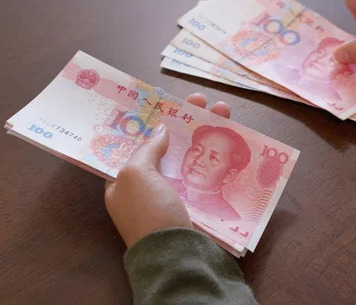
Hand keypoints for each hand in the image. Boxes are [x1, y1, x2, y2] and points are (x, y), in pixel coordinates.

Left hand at [104, 93, 231, 247]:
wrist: (178, 256)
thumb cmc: (149, 213)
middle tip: (201, 100)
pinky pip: (206, 174)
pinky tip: (232, 140)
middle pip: (168, 145)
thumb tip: (160, 129)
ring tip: (224, 112)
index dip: (151, 121)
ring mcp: (175, 196)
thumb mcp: (135, 175)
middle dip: (185, 121)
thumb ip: (146, 149)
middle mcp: (148, 187)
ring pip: (191, 156)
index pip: (136, 143)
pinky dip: (218, 157)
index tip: (167, 102)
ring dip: (207, 133)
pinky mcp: (198, 204)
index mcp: (123, 181)